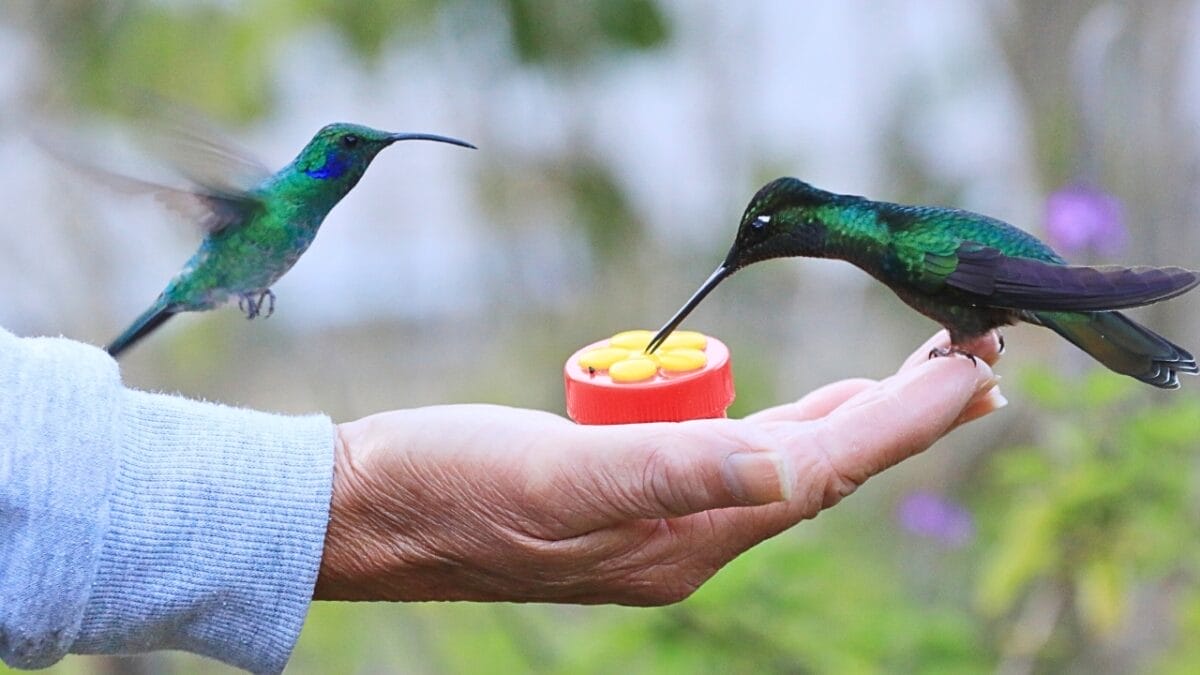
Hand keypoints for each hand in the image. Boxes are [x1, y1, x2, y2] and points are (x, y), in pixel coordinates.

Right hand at [314, 331, 1003, 604]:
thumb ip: (669, 475)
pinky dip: (788, 425)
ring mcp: (659, 515)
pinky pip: (736, 457)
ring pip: (784, 465)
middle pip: (820, 470)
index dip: (904, 423)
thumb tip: (781, 474)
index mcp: (683, 536)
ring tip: (917, 382)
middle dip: (901, 418)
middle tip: (974, 364)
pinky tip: (808, 408)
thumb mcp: (554, 478)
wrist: (368, 509)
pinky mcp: (629, 490)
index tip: (977, 373)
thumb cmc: (448, 487)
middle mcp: (687, 534)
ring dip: (854, 420)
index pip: (822, 472)